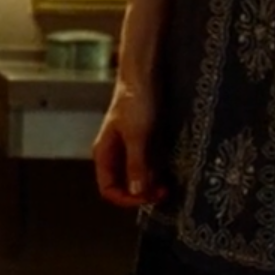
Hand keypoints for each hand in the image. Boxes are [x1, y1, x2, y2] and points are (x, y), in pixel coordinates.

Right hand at [92, 77, 168, 209]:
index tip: (148, 197)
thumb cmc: (136, 102)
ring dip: (152, 183)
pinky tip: (170, 170)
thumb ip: (136, 164)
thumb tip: (137, 192)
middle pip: (124, 185)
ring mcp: (129, 148)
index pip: (109, 188)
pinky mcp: (143, 142)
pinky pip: (149, 164)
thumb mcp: (137, 135)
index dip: (127, 198)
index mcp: (104, 154)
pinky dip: (158, 171)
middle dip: (142, 193)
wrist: (145, 75)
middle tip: (164, 192)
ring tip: (169, 183)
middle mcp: (115, 154)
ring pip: (138, 176)